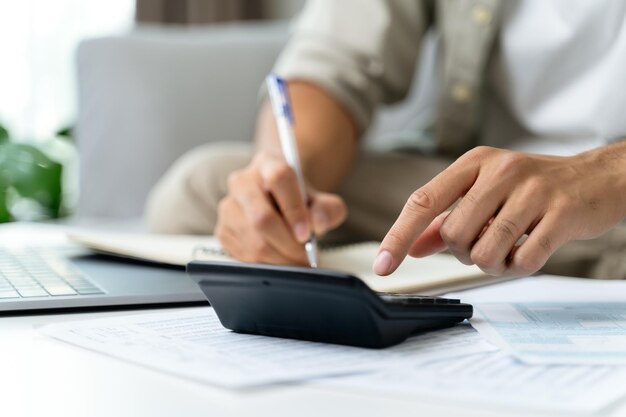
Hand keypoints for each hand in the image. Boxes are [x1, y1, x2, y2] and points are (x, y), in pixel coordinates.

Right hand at [215, 151, 346, 264]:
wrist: (276, 199)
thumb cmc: (298, 200)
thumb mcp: (321, 200)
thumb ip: (328, 209)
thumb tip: (318, 223)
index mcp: (268, 165)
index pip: (279, 179)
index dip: (294, 209)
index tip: (307, 233)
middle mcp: (242, 182)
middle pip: (262, 218)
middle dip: (288, 245)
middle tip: (306, 256)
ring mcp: (228, 207)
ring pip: (253, 242)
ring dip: (280, 259)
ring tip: (296, 260)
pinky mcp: (223, 230)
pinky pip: (244, 255)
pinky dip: (266, 264)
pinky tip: (279, 260)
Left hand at [374, 145, 625, 276]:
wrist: (595, 178)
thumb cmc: (531, 187)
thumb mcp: (483, 193)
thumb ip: (444, 220)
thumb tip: (410, 247)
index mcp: (474, 163)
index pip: (423, 201)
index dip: (398, 236)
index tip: (383, 266)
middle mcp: (500, 171)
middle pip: (454, 234)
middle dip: (464, 251)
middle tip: (486, 241)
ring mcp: (533, 190)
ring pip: (485, 250)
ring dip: (492, 262)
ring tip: (508, 248)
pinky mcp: (561, 213)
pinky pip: (523, 259)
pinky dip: (520, 266)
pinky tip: (529, 250)